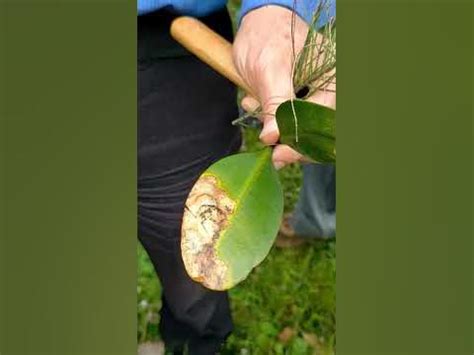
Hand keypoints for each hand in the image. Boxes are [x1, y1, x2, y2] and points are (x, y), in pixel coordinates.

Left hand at [233, 5, 335, 168]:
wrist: (259, 21)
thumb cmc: (268, 35)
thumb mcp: (270, 68)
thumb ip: (275, 102)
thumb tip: (274, 137)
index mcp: (334, 78)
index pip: (325, 122)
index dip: (302, 143)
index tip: (278, 155)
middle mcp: (331, 89)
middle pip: (318, 132)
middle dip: (288, 138)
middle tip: (267, 147)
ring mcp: (317, 95)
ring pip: (303, 131)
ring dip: (275, 128)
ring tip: (253, 105)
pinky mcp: (302, 100)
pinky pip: (291, 122)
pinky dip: (271, 120)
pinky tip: (254, 103)